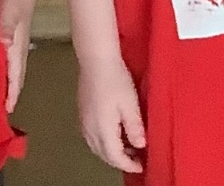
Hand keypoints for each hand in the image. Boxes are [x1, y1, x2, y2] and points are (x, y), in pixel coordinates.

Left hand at [0, 0, 36, 113]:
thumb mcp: (10, 11)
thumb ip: (7, 25)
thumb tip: (4, 42)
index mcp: (17, 48)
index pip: (16, 76)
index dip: (12, 93)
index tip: (7, 111)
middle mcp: (17, 49)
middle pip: (14, 76)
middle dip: (9, 92)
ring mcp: (13, 42)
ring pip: (9, 67)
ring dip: (5, 81)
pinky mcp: (7, 34)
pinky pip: (4, 57)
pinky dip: (0, 67)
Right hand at [77, 56, 144, 174]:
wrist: (96, 59)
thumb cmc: (116, 80)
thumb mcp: (131, 104)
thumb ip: (134, 128)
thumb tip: (140, 146)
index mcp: (103, 129)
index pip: (115, 157)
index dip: (128, 164)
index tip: (142, 165)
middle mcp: (89, 128)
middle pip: (103, 154)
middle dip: (119, 160)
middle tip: (136, 158)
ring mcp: (83, 120)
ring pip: (95, 146)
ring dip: (110, 152)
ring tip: (126, 146)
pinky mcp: (82, 111)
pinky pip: (91, 136)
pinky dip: (102, 142)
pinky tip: (112, 132)